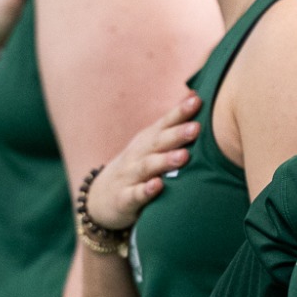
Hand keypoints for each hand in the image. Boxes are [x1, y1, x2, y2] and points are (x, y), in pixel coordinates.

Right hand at [84, 95, 200, 232]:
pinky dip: (146, 190)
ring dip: (165, 161)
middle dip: (177, 134)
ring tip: (184, 156)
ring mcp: (129, 176)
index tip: (197, 101)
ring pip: (147, 166)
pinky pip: (135, 194)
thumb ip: (171, 126)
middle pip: (158, 142)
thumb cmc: (135, 167)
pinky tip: (158, 185)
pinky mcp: (124, 199)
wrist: (98, 198)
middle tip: (196, 128)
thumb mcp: (149, 145)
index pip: (164, 123)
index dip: (179, 112)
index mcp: (147, 141)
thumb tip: (196, 97)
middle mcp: (137, 155)